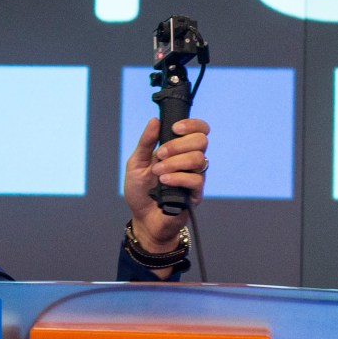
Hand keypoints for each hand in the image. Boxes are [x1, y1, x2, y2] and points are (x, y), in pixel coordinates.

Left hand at [122, 116, 208, 251]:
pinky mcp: (196, 194)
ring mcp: (194, 177)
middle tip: (160, 154)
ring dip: (175, 162)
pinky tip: (164, 181)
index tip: (174, 128)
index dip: (192, 125)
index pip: (198, 130)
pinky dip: (178, 178)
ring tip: (158, 172)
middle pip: (201, 141)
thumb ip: (146, 142)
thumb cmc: (140, 191)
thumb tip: (154, 121)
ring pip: (198, 159)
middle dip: (178, 144)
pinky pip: (196, 180)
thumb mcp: (136, 163)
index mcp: (178, 149)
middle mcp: (190, 161)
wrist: (142, 218)